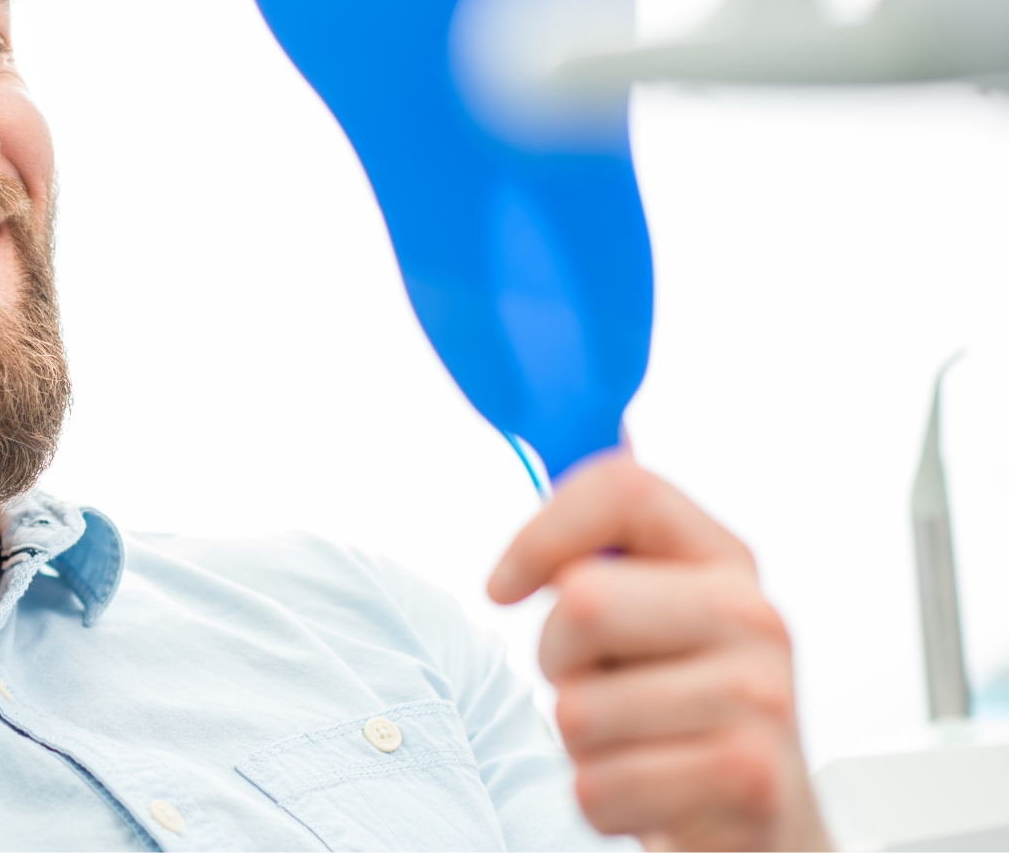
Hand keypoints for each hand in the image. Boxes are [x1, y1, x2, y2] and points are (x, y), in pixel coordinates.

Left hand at [487, 452, 828, 850]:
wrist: (761, 829)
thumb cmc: (680, 716)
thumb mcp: (650, 621)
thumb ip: (606, 550)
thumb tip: (561, 450)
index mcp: (724, 562)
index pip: (624, 488)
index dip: (539, 532)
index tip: (503, 588)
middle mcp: (755, 617)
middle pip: (583, 602)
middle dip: (558, 662)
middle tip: (596, 687)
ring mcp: (761, 698)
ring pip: (579, 709)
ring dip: (581, 744)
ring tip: (634, 746)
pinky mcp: (747, 777)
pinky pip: (599, 786)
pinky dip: (601, 802)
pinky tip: (649, 797)